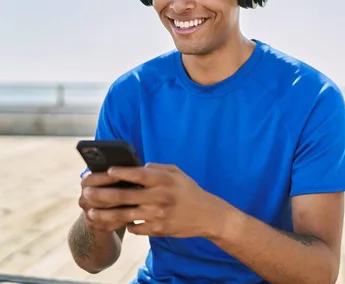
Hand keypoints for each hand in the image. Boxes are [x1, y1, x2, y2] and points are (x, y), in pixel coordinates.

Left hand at [83, 163, 234, 237]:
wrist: (207, 215)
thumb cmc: (189, 191)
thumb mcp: (177, 174)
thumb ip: (157, 168)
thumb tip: (137, 167)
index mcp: (164, 180)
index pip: (138, 174)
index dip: (121, 172)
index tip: (107, 171)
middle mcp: (160, 197)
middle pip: (124, 195)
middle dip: (101, 194)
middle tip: (86, 193)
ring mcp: (158, 215)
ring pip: (124, 215)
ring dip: (104, 214)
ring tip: (90, 212)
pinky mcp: (157, 229)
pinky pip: (135, 228)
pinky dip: (125, 225)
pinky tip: (113, 222)